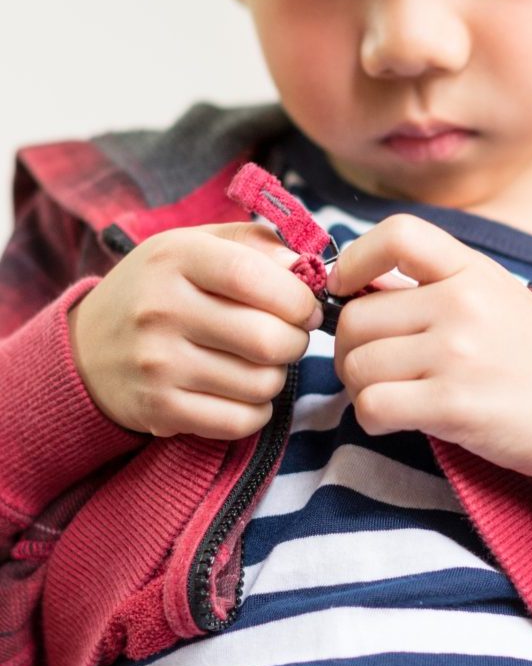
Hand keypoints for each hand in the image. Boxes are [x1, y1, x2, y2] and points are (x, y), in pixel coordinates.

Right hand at [68, 222, 322, 439]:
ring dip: (277, 376)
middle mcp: (160, 310)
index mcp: (175, 258)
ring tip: (260, 362)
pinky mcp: (160, 409)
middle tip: (289, 336)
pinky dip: (257, 410)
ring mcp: (158, 364)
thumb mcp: (197, 247)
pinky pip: (241, 420)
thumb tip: (309, 266)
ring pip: (262, 383)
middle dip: (296, 340)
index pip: (252, 276)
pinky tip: (243, 392)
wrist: (87, 347)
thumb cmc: (163, 289)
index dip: (297, 296)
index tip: (306, 306)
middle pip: (267, 338)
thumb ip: (256, 244)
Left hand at [330, 214, 531, 477]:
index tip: (347, 288)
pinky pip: (372, 406)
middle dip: (352, 347)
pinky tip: (399, 419)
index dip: (354, 259)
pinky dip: (373, 417)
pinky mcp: (453, 405)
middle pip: (357, 317)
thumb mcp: (495, 299)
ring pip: (357, 365)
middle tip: (377, 368)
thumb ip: (434, 288)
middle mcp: (463, 303)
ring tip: (395, 395)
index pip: (397, 234)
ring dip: (361, 387)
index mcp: (473, 269)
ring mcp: (457, 353)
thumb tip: (355, 290)